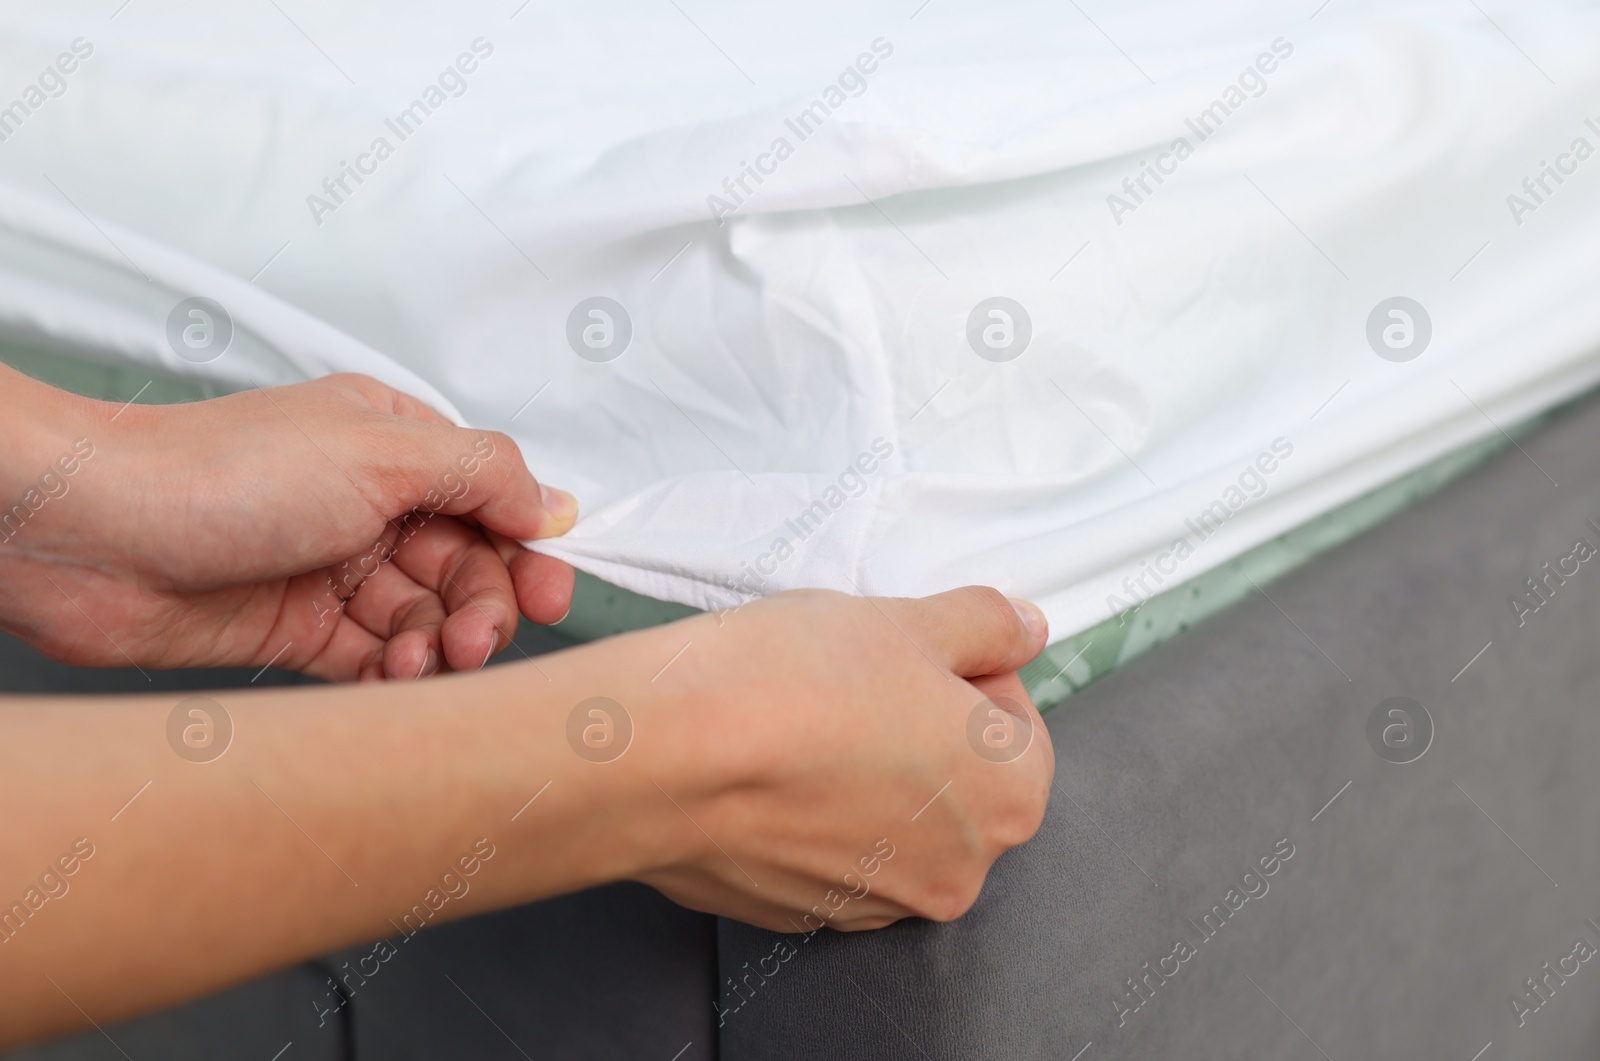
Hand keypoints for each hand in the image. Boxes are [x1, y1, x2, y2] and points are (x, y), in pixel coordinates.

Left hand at [0, 370, 576, 680]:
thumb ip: (483, 476)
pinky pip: (377, 661)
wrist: (90, 537)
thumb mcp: (381, 451)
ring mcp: (334, 569)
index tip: (549, 594)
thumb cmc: (218, 473)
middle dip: (483, 607)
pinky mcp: (299, 630)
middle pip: (467, 568)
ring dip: (440, 647)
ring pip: (426, 620)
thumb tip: (555, 505)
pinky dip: (398, 676)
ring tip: (427, 663)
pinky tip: (396, 679)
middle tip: (475, 640)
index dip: (527, 552)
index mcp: (394, 445)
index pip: (491, 501)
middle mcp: (369, 504)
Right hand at [562, 586, 1053, 930]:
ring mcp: (878, 904)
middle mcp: (958, 870)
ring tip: (804, 720)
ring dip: (866, 775)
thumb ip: (986, 624)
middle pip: (958, 781)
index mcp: (1008, 797)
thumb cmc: (795, 682)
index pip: (1017, 722)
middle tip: (855, 679)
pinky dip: (814, 815)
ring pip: (892, 821)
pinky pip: (830, 854)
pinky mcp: (804, 915)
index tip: (910, 649)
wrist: (668, 755)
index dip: (964, 671)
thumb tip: (1028, 627)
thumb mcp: (908, 621)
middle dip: (919, 729)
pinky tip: (771, 767)